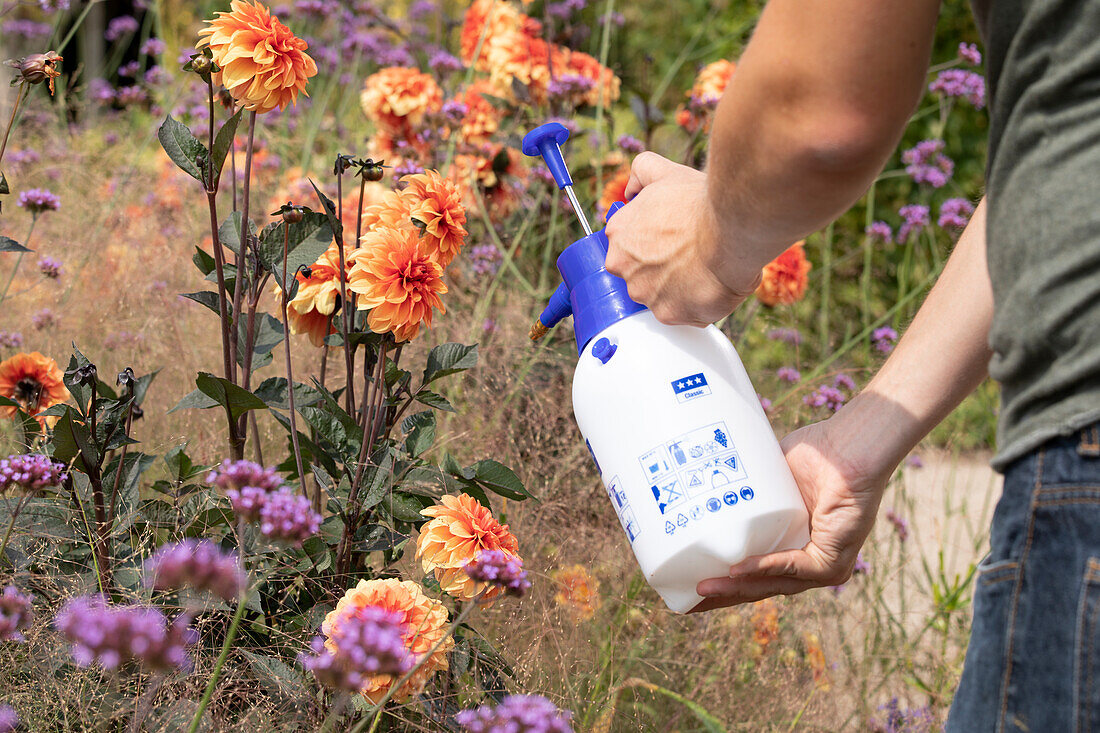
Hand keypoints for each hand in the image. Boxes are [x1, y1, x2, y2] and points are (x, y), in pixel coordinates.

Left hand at [604, 152, 759, 326]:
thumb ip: (642, 172)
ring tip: (704, 268)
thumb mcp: (665, 172)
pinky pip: (682, 314)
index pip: (629, 247)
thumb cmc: (700, 202)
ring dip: (681, 287)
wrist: (730, 228)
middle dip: (664, 268)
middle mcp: (624, 267)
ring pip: (662, 296)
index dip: (653, 244)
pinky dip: (698, 304)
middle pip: (642, 274)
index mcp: (618, 234)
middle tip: (691, 254)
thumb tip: (631, 187)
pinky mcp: (668, 314)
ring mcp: (645, 293)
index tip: (671, 242)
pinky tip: (711, 285)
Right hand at [690, 415, 890, 611]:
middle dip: (722, 595)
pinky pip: (793, 569)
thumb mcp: (771, 479)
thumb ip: (747, 494)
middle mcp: (809, 562)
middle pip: (759, 587)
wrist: (849, 446)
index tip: (689, 586)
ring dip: (734, 588)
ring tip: (701, 587)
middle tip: (688, 599)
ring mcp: (822, 568)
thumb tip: (705, 483)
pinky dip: (763, 568)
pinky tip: (737, 569)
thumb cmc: (817, 454)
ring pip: (772, 585)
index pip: (755, 573)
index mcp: (794, 544)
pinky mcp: (832, 563)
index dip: (724, 582)